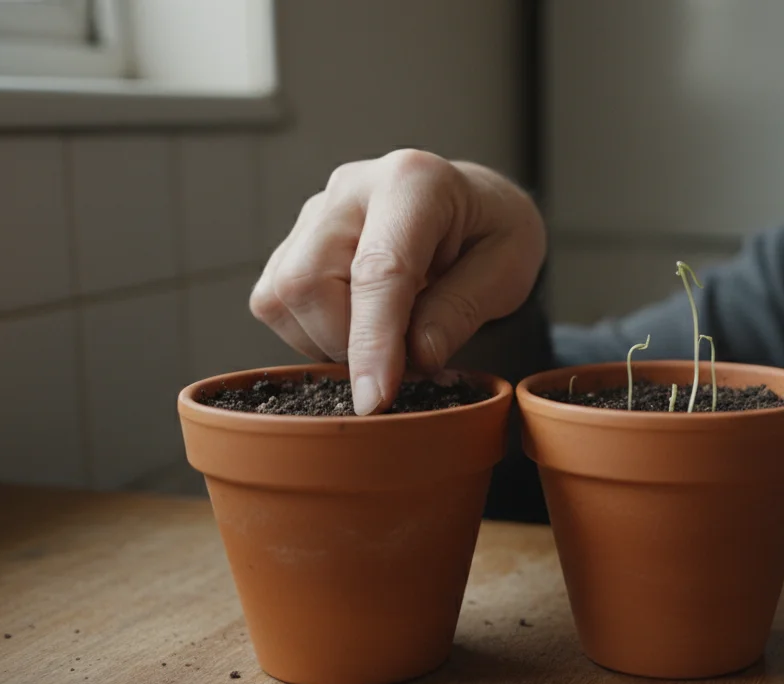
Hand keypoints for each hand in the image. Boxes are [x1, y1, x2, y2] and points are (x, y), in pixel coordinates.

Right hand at [250, 150, 545, 413]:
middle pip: (308, 282)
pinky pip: (274, 302)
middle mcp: (353, 188)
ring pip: (281, 296)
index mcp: (413, 182)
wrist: (473, 205)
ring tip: (385, 340)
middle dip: (346, 344)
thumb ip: (462, 311)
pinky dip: (311, 334)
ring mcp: (316, 211)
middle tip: (401, 362)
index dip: (373, 342)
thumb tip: (415, 357)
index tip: (375, 399)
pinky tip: (357, 327)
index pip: (378, 270)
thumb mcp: (509, 271)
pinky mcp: (294, 238)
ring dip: (327, 342)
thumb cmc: (493, 233)